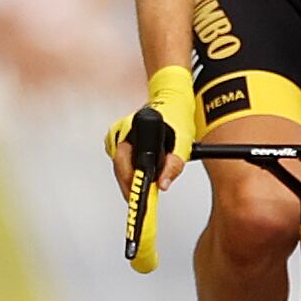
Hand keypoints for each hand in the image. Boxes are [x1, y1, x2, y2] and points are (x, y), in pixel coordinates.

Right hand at [111, 66, 198, 191]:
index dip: (129, 183)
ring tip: (142, 186)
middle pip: (119, 166)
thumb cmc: (178, 118)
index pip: (124, 164)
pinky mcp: (119, 136)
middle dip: (130, 184)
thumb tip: (163, 184)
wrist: (174, 102)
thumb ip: (173, 166)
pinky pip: (121, 158)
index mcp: (132, 129)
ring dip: (130, 176)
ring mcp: (117, 132)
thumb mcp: (182, 144)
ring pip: (119, 163)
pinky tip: (139, 171)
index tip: (135, 197)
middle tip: (142, 196)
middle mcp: (120, 130)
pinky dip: (130, 167)